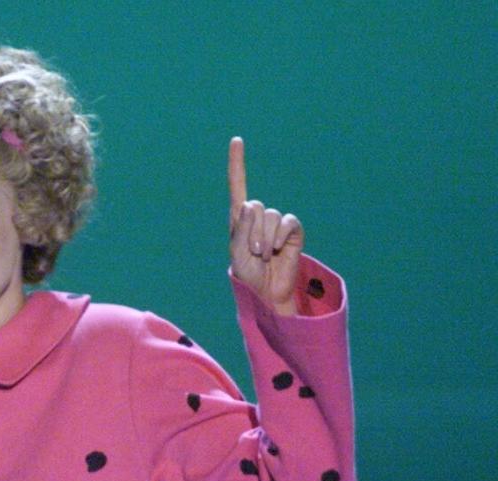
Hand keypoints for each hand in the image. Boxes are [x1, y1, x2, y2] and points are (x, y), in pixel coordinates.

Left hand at [228, 136, 303, 313]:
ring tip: (264, 256)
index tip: (237, 140)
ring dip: (265, 240)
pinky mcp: (292, 230)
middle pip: (255, 207)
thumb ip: (241, 230)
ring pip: (270, 217)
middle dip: (252, 233)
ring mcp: (276, 223)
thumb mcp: (238, 254)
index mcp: (239, 219)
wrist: (267, 291)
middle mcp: (257, 217)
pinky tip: (278, 250)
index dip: (237, 164)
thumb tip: (250, 205)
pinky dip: (280, 237)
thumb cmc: (248, 274)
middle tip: (254, 253)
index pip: (238, 186)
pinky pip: (287, 223)